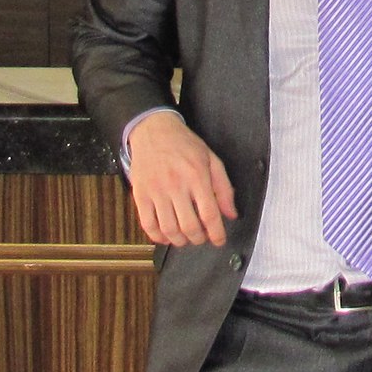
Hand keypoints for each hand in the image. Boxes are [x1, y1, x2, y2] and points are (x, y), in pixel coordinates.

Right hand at [125, 112, 236, 246]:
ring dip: (180, 241)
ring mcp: (156, 191)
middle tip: (202, 237)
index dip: (216, 233)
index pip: (209, 214)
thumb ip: (223, 188)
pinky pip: (148, 225)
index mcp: (197, 175)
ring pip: (169, 229)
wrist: (154, 131)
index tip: (219, 240)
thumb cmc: (184, 145)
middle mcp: (176, 184)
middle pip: (189, 226)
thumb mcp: (211, 159)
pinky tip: (166, 235)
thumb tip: (230, 214)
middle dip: (199, 238)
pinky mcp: (141, 195)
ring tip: (186, 237)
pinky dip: (158, 237)